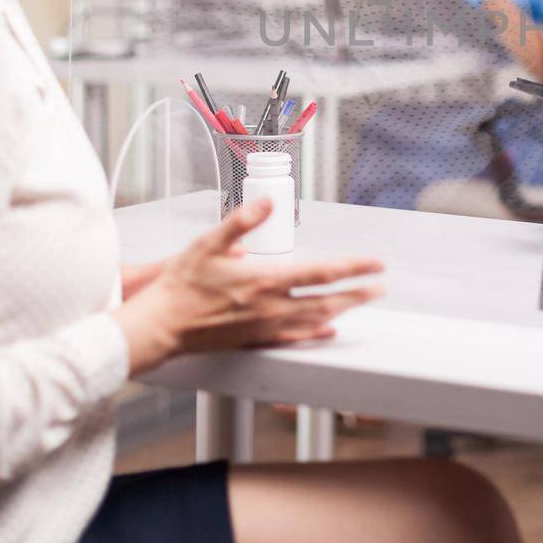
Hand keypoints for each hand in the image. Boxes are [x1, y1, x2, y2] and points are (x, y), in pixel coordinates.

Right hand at [116, 200, 385, 374]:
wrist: (161, 325)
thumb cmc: (182, 284)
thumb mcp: (209, 243)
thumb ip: (241, 222)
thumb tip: (267, 201)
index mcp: (265, 281)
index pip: (322, 273)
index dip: (353, 267)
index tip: (375, 263)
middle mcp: (271, 308)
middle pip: (327, 301)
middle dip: (358, 292)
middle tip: (381, 286)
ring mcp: (265, 328)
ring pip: (315, 321)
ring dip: (343, 310)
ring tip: (360, 302)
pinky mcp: (255, 341)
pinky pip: (294, 339)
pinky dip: (316, 333)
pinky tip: (327, 330)